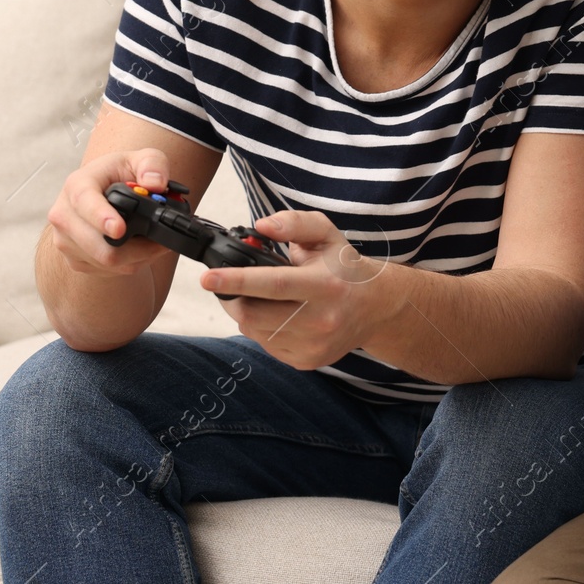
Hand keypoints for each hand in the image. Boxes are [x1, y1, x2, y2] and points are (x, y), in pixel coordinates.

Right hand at [46, 148, 178, 277]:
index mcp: (77, 185)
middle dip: (136, 247)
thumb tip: (155, 184)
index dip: (101, 218)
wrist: (102, 189)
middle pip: (98, 245)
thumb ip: (153, 164)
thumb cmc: (121, 173)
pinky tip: (139, 248)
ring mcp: (65, 240)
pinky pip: (107, 270)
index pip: (84, 203)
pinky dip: (130, 263)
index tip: (120, 229)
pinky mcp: (74, 259)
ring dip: (137, 256)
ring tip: (154, 241)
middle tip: (163, 240)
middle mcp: (64, 214)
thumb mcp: (141, 158)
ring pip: (106, 261)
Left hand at [202, 209, 400, 369]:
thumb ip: (294, 223)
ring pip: (254, 331)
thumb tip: (261, 226)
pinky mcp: (306, 361)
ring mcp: (313, 346)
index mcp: (325, 285)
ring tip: (260, 296)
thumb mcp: (326, 234)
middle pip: (254, 314)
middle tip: (225, 283)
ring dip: (245, 312)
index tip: (208, 277)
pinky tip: (277, 314)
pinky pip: (265, 344)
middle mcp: (320, 320)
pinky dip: (260, 327)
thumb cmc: (345, 267)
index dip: (237, 280)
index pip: (274, 284)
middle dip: (231, 297)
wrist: (376, 308)